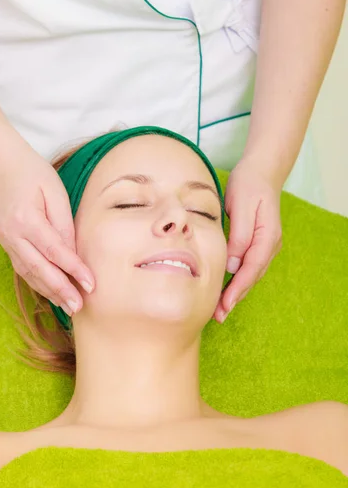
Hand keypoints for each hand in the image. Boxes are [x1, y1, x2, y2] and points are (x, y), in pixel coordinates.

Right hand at [0, 140, 94, 316]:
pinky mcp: (8, 245)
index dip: (74, 270)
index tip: (91, 284)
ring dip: (51, 292)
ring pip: (30, 274)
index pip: (55, 251)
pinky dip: (40, 284)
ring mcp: (7, 242)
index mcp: (26, 219)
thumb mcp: (55, 193)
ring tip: (70, 307)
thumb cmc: (33, 174)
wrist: (0, 167)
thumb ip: (64, 224)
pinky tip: (53, 294)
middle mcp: (13, 235)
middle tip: (79, 306)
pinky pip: (24, 269)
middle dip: (61, 290)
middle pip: (40, 269)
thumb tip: (75, 253)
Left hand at [213, 155, 282, 323]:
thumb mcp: (241, 208)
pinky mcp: (258, 243)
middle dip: (235, 298)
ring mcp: (266, 245)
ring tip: (219, 309)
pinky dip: (237, 279)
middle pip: (251, 277)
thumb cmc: (249, 186)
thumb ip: (238, 237)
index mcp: (267, 237)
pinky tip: (226, 288)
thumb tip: (232, 265)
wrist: (261, 171)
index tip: (224, 306)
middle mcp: (270, 245)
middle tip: (217, 316)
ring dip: (236, 292)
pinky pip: (248, 266)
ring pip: (250, 274)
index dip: (237, 290)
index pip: (251, 270)